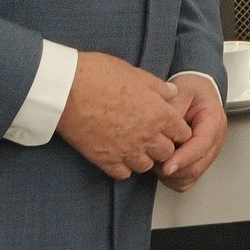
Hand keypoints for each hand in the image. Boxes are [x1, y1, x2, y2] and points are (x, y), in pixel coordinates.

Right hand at [56, 51, 191, 179]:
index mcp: (159, 113)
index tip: (171, 128)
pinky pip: (123, 174)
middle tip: (154, 138)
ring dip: (145, 158)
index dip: (178, 131)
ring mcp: (126, 150)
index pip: (183, 134)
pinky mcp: (105, 160)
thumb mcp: (137, 74)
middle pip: (167, 153)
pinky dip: (124, 168)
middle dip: (164, 146)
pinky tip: (119, 156)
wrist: (67, 90)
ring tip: (137, 147)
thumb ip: (158, 87)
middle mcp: (146, 135)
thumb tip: (172, 92)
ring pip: (147, 166)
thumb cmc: (101, 75)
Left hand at [157, 74, 227, 191]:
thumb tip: (162, 130)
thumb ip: (172, 110)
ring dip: (171, 173)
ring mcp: (209, 152)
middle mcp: (215, 139)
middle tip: (153, 158)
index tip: (167, 166)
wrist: (198, 92)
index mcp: (214, 120)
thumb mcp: (181, 91)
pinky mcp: (200, 161)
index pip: (202, 145)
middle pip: (197, 165)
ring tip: (157, 158)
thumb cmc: (192, 91)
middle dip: (173, 167)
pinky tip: (164, 165)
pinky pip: (187, 180)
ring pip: (191, 175)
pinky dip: (173, 178)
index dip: (184, 157)